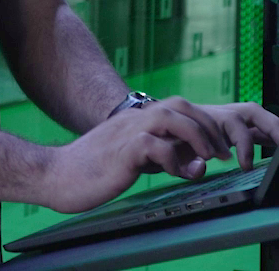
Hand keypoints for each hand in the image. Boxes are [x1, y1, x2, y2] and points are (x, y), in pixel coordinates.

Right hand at [33, 97, 278, 214]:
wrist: (57, 175)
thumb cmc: (93, 171)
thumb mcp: (134, 160)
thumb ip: (163, 158)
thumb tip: (195, 165)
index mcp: (137, 120)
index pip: (179, 107)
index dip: (204, 123)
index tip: (218, 146)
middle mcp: (135, 120)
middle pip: (181, 105)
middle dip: (207, 126)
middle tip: (221, 152)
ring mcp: (129, 132)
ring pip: (172, 118)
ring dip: (197, 136)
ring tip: (208, 158)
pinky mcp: (124, 150)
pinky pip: (157, 146)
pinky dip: (175, 160)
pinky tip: (178, 174)